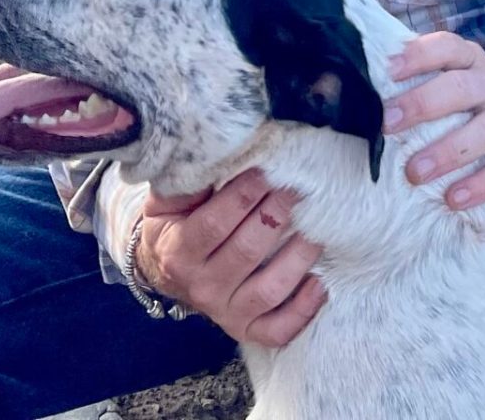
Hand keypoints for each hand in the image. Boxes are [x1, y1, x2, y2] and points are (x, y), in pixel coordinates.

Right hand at [133, 169, 326, 346]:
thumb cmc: (175, 226)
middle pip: (247, 252)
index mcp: (179, 252)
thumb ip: (186, 182)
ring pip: (269, 290)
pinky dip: (302, 310)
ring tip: (315, 227)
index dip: (243, 196)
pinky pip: (278, 329)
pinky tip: (320, 282)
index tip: (266, 171)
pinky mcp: (246, 329)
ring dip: (298, 257)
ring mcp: (226, 313)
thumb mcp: (166, 201)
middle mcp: (202, 287)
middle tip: (297, 188)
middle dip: (276, 215)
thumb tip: (215, 155)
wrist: (165, 271)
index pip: (215, 224)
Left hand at [383, 33, 484, 210]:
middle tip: (387, 125)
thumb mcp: (455, 76)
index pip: (446, 48)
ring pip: (482, 132)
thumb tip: (354, 89)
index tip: (388, 71)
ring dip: (446, 153)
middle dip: (422, 105)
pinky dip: (479, 186)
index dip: (418, 56)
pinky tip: (453, 199)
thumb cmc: (475, 98)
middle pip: (459, 89)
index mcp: (470, 60)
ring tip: (414, 173)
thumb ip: (418, 78)